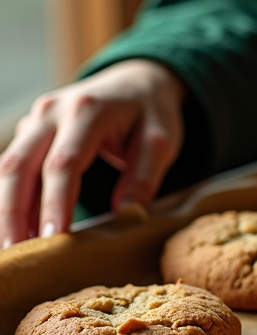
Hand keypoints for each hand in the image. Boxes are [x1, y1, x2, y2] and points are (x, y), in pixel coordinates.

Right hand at [0, 60, 186, 245]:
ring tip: (13, 250)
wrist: (136, 81)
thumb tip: (128, 215)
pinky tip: (16, 229)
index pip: (64, 163)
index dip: (56, 202)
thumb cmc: (150, 112)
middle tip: (17, 253)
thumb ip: (144, 176)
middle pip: (19, 165)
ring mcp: (36, 120)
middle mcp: (52, 112)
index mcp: (87, 111)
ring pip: (8, 167)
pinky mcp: (30, 132)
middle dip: (14, 213)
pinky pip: (12, 167)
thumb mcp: (161, 141)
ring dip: (6, 209)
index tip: (54, 238)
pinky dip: (10, 198)